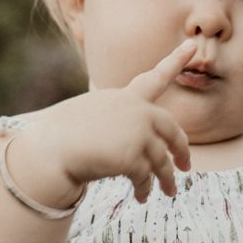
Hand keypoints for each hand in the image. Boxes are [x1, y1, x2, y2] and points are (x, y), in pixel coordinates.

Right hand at [21, 40, 196, 203]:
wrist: (50, 149)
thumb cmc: (63, 134)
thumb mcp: (94, 115)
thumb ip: (120, 121)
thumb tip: (137, 140)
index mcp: (125, 98)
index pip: (155, 77)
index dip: (175, 60)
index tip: (192, 45)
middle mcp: (136, 111)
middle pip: (171, 128)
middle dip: (181, 149)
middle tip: (186, 166)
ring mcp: (137, 132)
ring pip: (162, 159)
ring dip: (167, 179)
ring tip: (170, 192)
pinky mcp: (133, 156)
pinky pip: (145, 176)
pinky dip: (144, 189)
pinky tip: (140, 197)